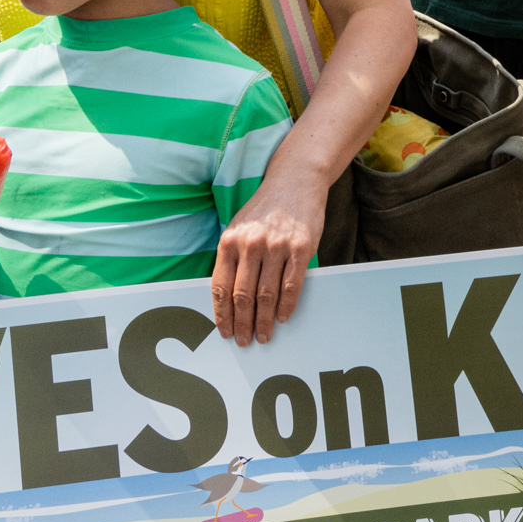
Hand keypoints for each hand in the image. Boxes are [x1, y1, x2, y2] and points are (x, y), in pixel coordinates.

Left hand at [212, 168, 329, 342]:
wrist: (295, 181)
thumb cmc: (265, 208)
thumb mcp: (239, 227)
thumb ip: (232, 257)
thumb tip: (228, 297)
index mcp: (230, 241)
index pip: (222, 287)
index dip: (222, 314)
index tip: (225, 331)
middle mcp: (251, 244)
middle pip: (243, 296)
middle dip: (242, 323)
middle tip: (244, 340)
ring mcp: (276, 246)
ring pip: (266, 294)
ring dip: (264, 320)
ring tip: (264, 335)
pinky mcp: (301, 247)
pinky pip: (291, 285)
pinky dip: (286, 305)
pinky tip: (282, 317)